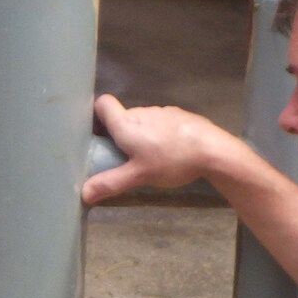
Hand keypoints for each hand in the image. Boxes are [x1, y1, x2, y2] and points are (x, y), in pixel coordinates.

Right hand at [82, 94, 235, 204]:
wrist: (213, 151)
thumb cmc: (170, 160)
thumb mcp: (138, 176)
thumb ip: (110, 183)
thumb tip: (83, 193)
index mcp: (126, 123)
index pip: (103, 103)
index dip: (96, 115)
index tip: (97, 134)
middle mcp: (141, 112)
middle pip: (122, 116)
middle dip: (118, 134)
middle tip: (120, 157)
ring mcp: (162, 112)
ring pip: (142, 121)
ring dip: (139, 135)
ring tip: (147, 158)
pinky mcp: (179, 116)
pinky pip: (160, 123)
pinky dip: (158, 135)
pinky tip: (169, 152)